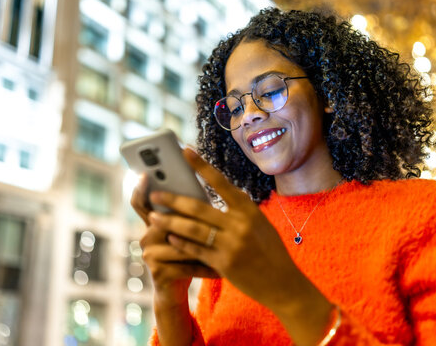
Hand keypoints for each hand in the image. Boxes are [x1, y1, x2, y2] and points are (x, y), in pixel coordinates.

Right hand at [131, 172, 217, 306]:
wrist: (174, 292)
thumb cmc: (188, 257)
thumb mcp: (189, 232)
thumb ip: (192, 214)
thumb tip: (209, 185)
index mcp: (153, 222)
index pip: (142, 201)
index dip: (140, 188)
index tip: (144, 174)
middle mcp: (147, 235)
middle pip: (168, 220)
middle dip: (192, 218)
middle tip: (213, 213)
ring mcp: (150, 254)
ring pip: (181, 243)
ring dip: (206, 247)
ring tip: (227, 246)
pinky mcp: (158, 272)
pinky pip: (186, 266)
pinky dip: (206, 268)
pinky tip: (221, 270)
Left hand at [148, 148, 310, 310]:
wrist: (283, 283)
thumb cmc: (270, 250)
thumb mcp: (260, 223)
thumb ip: (239, 211)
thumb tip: (213, 198)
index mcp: (248, 210)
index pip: (221, 182)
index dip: (201, 166)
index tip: (185, 151)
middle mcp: (240, 224)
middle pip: (198, 208)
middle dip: (173, 200)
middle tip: (154, 194)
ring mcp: (231, 245)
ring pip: (192, 229)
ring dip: (169, 222)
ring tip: (152, 217)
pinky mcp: (224, 264)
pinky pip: (196, 250)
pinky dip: (181, 243)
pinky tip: (169, 237)